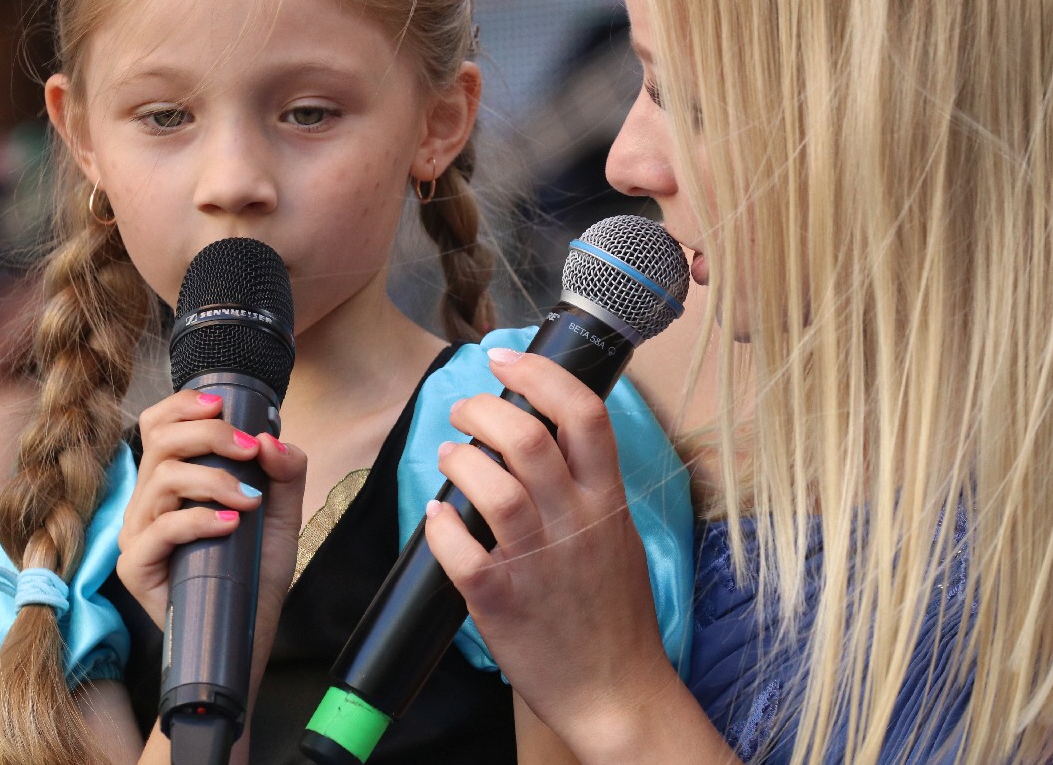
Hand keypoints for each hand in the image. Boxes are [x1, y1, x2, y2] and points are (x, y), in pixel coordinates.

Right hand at [116, 390, 305, 633]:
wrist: (247, 634)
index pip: (157, 425)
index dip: (184, 405)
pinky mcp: (136, 567)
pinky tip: (231, 525)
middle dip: (211, 434)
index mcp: (171, 482)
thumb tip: (270, 439)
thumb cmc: (254, 573)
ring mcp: (137, 534)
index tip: (224, 405)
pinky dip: (198, 519)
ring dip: (215, 479)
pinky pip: (160, 529)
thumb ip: (285, 474)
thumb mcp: (281, 516)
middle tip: (250, 451)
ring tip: (249, 501)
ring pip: (163, 479)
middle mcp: (147, 503)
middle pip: (160, 441)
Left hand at [422, 350, 679, 754]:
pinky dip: (440, 524)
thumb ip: (588, 489)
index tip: (504, 360)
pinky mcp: (500, 600)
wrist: (615, 692)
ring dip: (458, 459)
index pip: (584, 413)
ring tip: (449, 456)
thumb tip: (549, 439)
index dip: (539, 375)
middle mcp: (574, 523)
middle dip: (483, 408)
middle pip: (527, 436)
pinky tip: (435, 516)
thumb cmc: (614, 615)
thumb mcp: (618, 537)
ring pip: (491, 484)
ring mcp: (537, 561)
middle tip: (463, 410)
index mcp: (606, 501)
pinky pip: (460, 548)